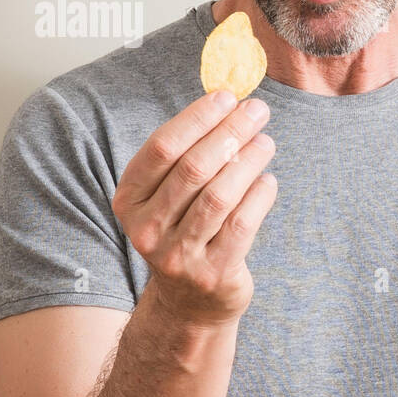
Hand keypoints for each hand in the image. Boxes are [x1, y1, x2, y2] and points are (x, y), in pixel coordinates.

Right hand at [112, 91, 277, 324]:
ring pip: (219, 195)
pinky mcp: (212, 272)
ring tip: (266, 143)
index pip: (162, 148)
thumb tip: (229, 103)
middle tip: (258, 111)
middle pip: (193, 168)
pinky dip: (259, 196)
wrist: (190, 300)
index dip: (197, 118)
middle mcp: (147, 228)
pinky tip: (268, 180)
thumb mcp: (171, 196)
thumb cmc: (185, 229)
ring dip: (248, 161)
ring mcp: (178, 254)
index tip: (228, 97)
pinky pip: (242, 224)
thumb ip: (189, 155)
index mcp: (129, 200)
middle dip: (230, 132)